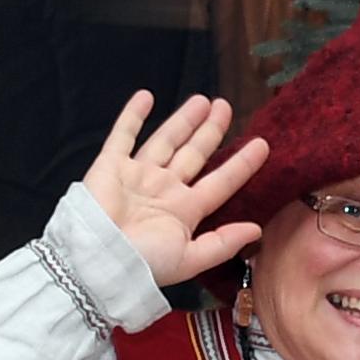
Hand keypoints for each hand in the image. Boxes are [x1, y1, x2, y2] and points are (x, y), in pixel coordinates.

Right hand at [82, 89, 270, 285]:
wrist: (97, 260)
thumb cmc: (143, 263)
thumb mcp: (190, 258)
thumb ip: (223, 243)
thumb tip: (256, 229)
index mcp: (185, 211)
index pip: (221, 182)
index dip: (242, 164)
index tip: (262, 145)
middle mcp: (164, 189)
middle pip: (194, 153)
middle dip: (211, 131)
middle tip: (226, 107)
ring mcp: (138, 175)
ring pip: (166, 140)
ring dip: (183, 119)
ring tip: (203, 100)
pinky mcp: (110, 166)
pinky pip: (123, 135)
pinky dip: (132, 116)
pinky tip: (146, 96)